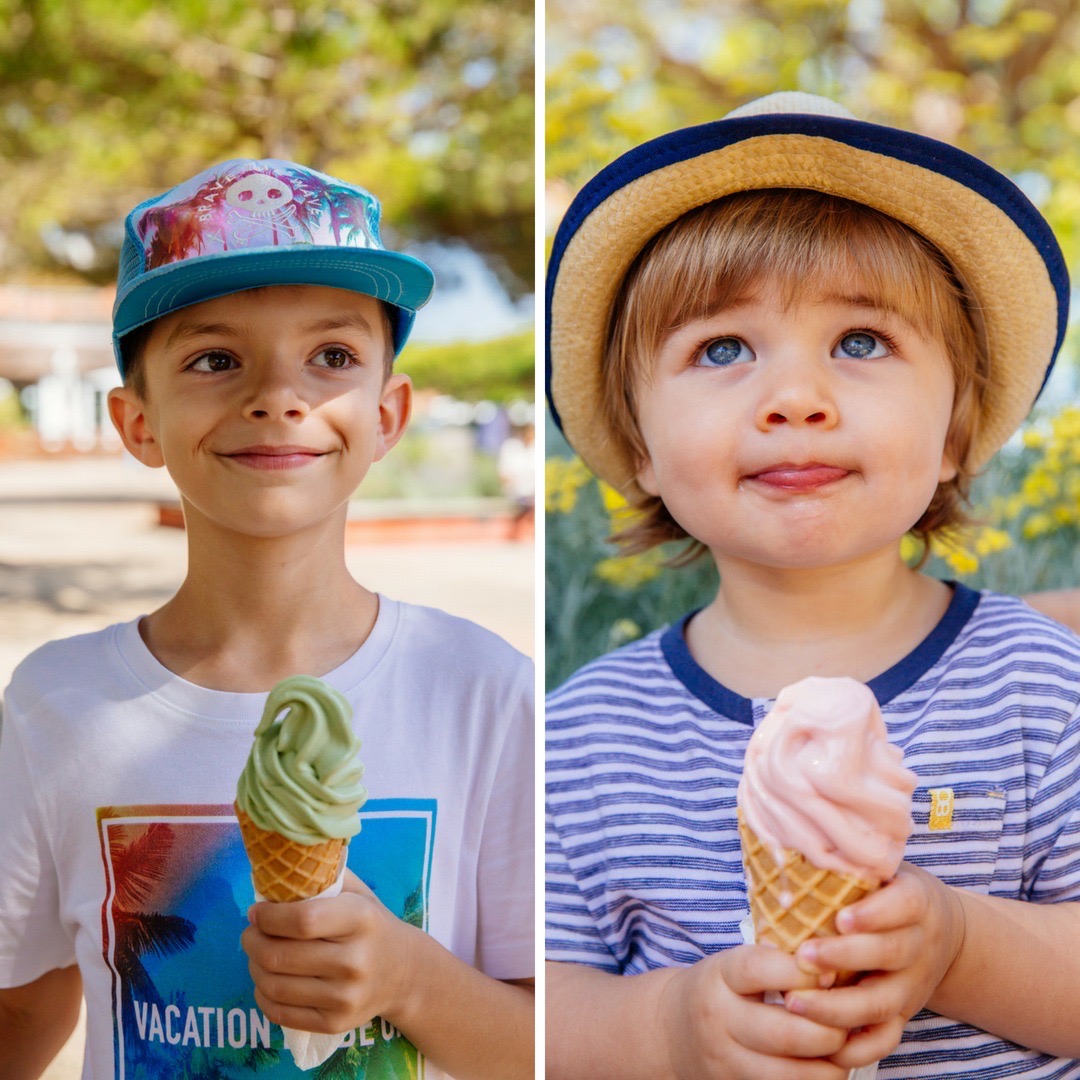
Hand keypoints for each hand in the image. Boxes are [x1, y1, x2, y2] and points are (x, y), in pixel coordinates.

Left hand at [241, 869, 416, 1034]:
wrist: (404, 973)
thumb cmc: (371, 925)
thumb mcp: (358, 893)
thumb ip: (323, 877)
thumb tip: (277, 872)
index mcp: (361, 920)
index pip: (302, 920)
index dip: (268, 916)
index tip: (257, 911)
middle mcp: (355, 961)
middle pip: (279, 956)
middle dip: (252, 941)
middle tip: (250, 933)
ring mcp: (345, 997)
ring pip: (274, 986)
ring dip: (253, 967)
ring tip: (257, 954)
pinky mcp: (335, 1024)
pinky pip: (280, 1013)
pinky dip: (262, 995)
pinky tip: (267, 980)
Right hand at [659, 944, 851, 1079]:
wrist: (671, 1031)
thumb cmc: (719, 988)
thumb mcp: (733, 963)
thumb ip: (774, 960)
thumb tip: (830, 963)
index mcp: (718, 977)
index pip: (759, 970)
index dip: (801, 971)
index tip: (830, 971)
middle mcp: (718, 1020)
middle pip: (784, 1033)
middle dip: (829, 1029)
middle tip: (850, 1018)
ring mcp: (726, 1061)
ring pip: (791, 1074)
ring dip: (830, 1064)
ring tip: (847, 1046)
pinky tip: (827, 1066)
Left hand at [782, 863, 964, 1069]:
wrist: (944, 933)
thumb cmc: (891, 890)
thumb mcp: (883, 868)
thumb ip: (852, 860)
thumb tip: (796, 833)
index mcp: (917, 902)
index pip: (902, 905)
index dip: (875, 914)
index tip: (841, 918)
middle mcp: (919, 945)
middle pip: (889, 955)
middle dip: (845, 958)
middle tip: (804, 956)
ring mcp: (912, 985)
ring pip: (882, 1003)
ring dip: (838, 1007)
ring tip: (794, 1001)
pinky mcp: (904, 1015)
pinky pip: (885, 1041)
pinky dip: (857, 1050)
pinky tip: (822, 1047)